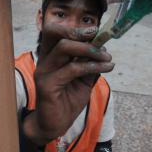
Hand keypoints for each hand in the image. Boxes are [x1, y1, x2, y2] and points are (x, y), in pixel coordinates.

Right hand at [23, 23, 113, 145]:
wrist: (55, 125)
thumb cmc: (67, 100)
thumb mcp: (83, 79)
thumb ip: (89, 63)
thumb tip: (103, 48)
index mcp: (50, 55)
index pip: (55, 31)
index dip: (74, 27)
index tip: (95, 30)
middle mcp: (44, 60)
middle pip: (54, 32)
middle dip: (78, 31)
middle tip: (98, 37)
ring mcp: (44, 71)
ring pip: (64, 48)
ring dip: (89, 49)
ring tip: (107, 57)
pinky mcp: (47, 85)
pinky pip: (71, 69)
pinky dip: (91, 66)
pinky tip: (105, 68)